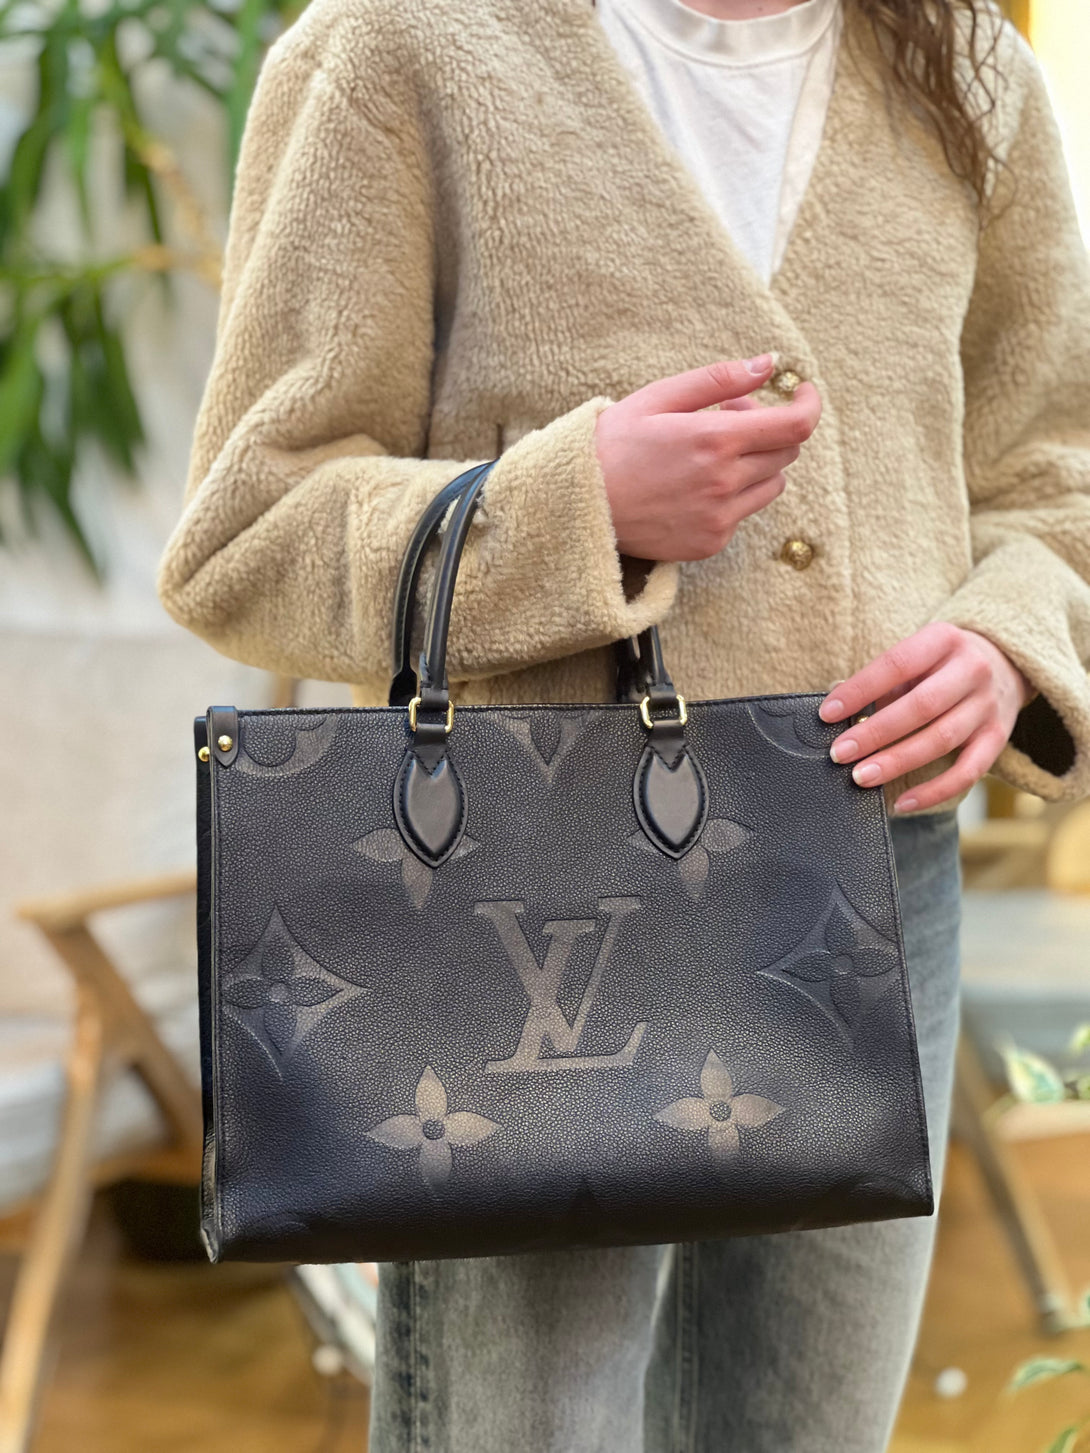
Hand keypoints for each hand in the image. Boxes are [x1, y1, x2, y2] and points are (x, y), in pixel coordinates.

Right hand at [594, 355, 821, 561]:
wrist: (575, 505)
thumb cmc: (611, 445)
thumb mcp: (658, 398)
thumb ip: (718, 379)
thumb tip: (768, 363)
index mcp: (714, 441)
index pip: (796, 426)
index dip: (809, 405)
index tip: (803, 393)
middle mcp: (724, 483)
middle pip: (785, 452)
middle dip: (767, 428)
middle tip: (726, 416)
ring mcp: (719, 518)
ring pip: (771, 484)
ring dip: (755, 463)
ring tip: (710, 453)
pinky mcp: (711, 543)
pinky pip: (744, 513)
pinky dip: (733, 494)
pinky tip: (694, 486)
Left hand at [818, 622, 1035, 812]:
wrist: (1005, 662)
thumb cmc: (941, 663)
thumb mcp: (916, 656)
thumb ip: (881, 680)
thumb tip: (836, 705)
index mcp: (943, 640)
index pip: (896, 664)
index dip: (860, 690)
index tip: (827, 714)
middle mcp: (971, 670)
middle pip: (921, 706)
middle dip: (875, 732)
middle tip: (840, 753)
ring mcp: (988, 705)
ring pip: (941, 739)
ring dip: (897, 762)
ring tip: (861, 777)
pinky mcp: (998, 737)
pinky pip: (968, 772)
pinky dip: (934, 791)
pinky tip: (903, 802)